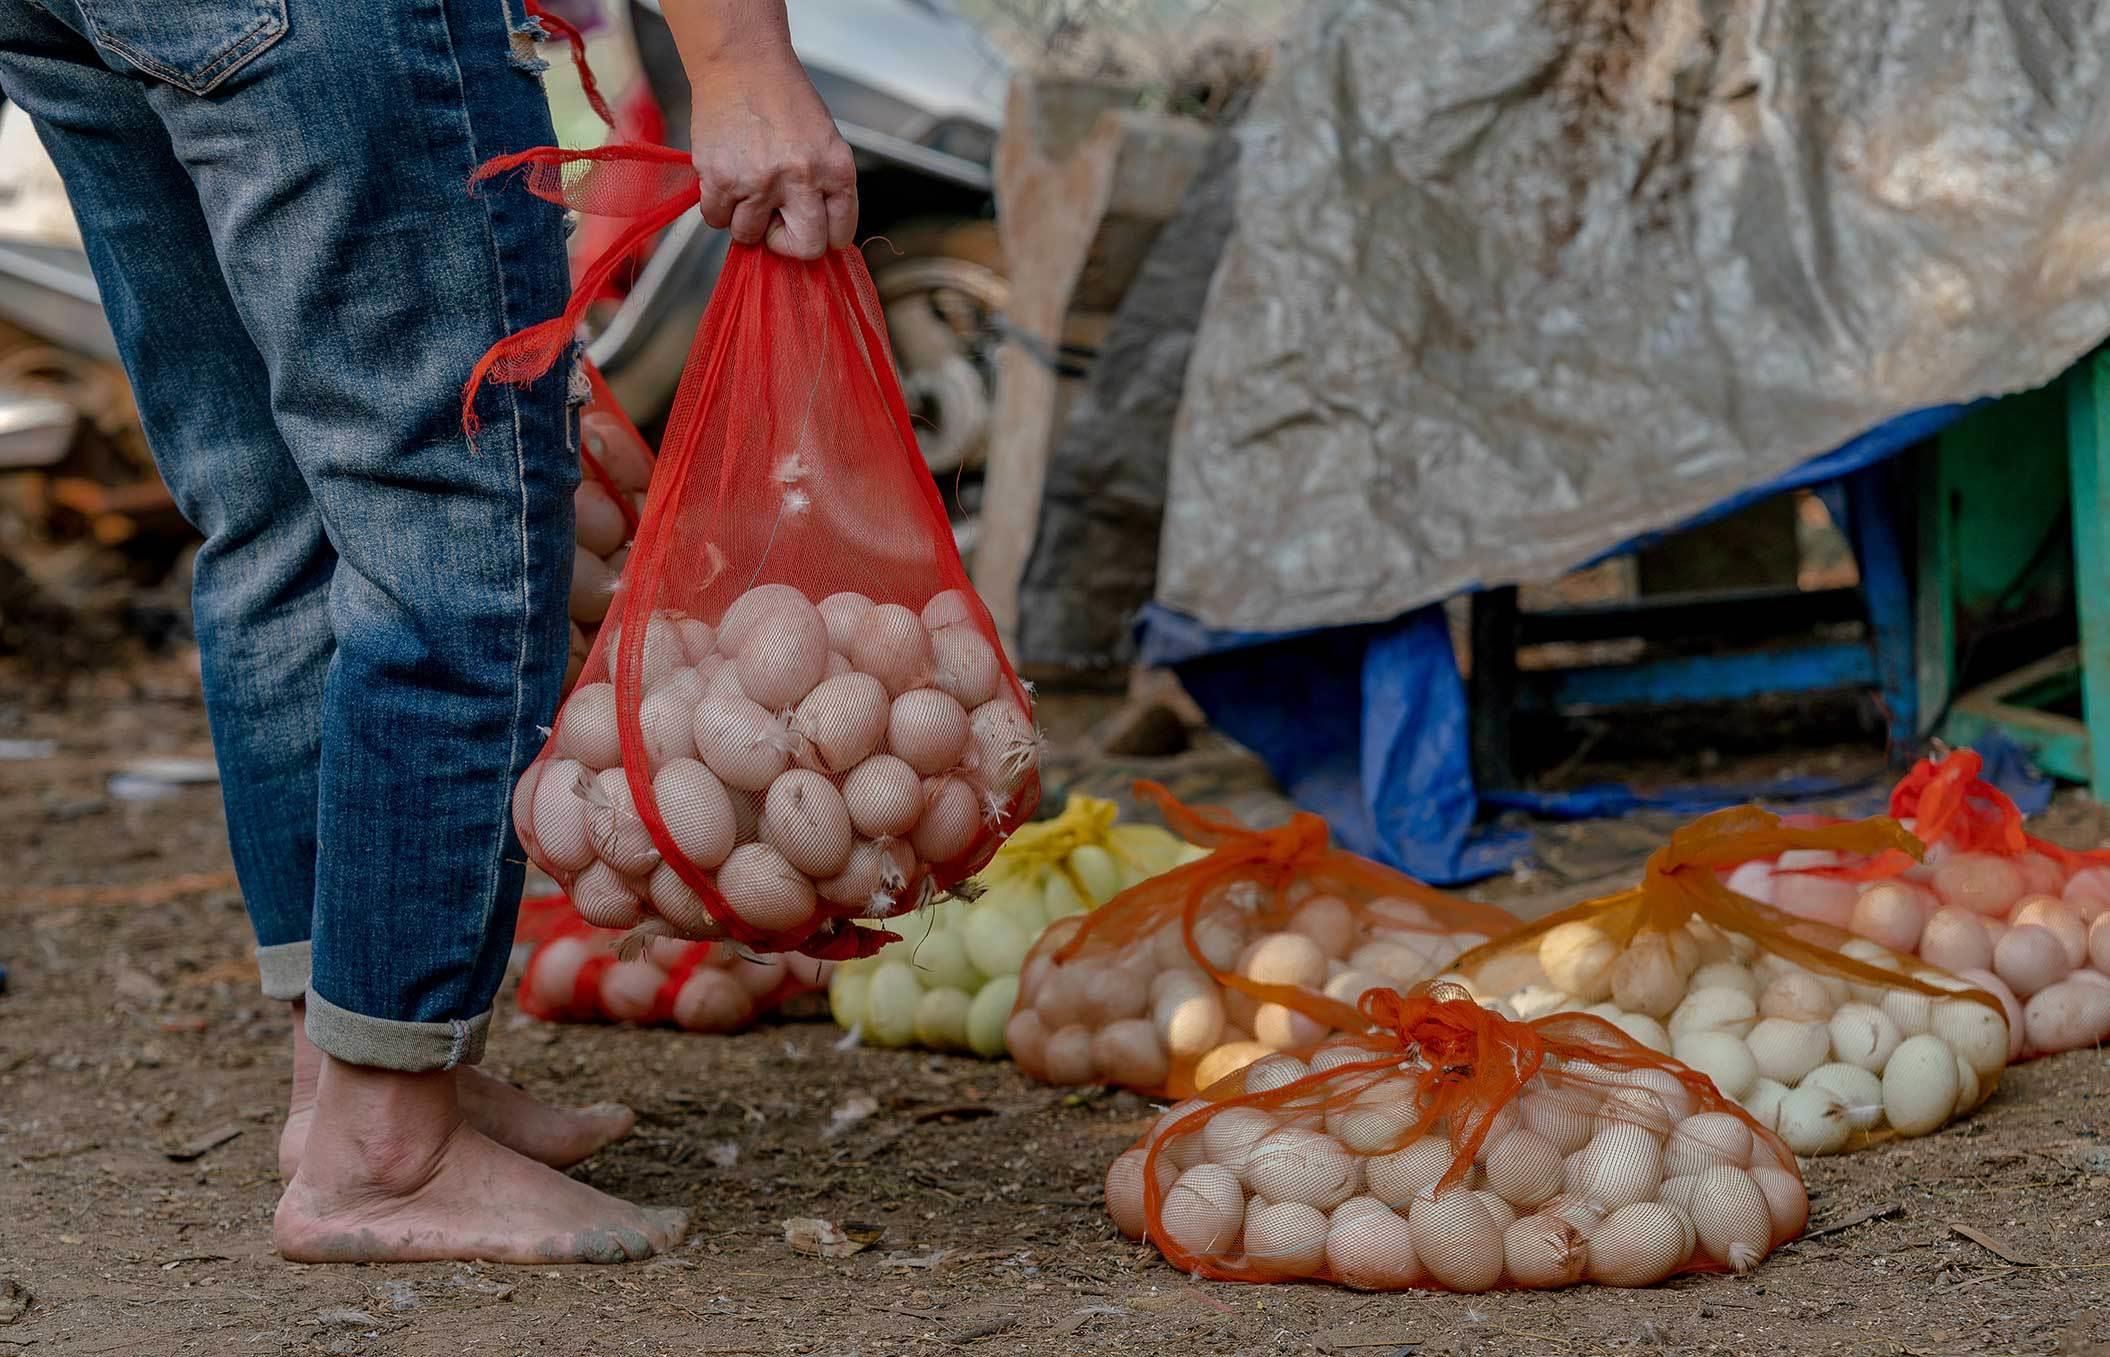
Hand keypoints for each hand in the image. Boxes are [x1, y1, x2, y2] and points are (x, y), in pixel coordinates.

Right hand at [686, 51, 856, 259]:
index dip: (822, 236)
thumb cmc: (784, 100)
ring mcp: (759, 181)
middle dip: (786, 242)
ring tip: (745, 187)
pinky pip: (715, 219)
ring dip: (744, 220)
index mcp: (837, 170)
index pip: (840, 235)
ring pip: (749, 236)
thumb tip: (812, 234)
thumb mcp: (824, 143)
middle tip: (773, 221)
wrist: (743, 64)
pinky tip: (724, 180)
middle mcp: (802, 178)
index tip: (806, 226)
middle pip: (804, 247)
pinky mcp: (720, 177)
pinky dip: (717, 207)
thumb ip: (824, 189)